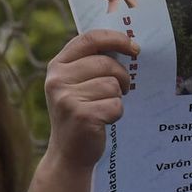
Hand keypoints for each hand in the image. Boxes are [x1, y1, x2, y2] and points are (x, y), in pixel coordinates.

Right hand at [21, 30, 136, 191]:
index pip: (89, 38)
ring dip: (117, 98)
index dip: (116, 39)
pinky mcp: (80, 115)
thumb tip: (130, 43)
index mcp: (57, 66)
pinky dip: (116, 114)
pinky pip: (115, 105)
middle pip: (106, 63)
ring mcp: (66, 98)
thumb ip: (92, 63)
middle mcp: (57, 79)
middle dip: (122, 77)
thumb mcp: (77, 84)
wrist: (69, 153)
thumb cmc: (80, 113)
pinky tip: (104, 121)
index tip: (134, 48)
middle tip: (123, 89)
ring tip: (105, 108)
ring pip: (112, 85)